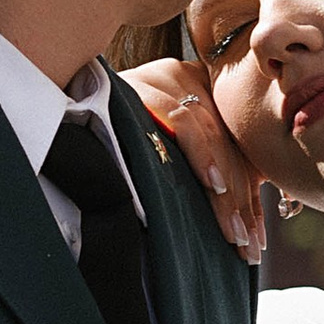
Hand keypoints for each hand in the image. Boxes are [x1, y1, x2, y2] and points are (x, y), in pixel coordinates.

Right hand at [119, 65, 266, 262]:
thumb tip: (249, 225)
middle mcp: (184, 76)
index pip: (233, 149)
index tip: (256, 240)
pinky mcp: (145, 85)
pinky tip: (214, 186)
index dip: (248, 197)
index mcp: (198, 86)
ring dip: (226, 192)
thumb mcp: (171, 153)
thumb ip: (210, 170)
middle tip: (249, 248)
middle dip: (241, 203)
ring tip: (235, 233)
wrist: (68, 112)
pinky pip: (183, 121)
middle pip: (226, 146)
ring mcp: (163, 77)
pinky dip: (202, 155)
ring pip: (211, 138)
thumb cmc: (117, 141)